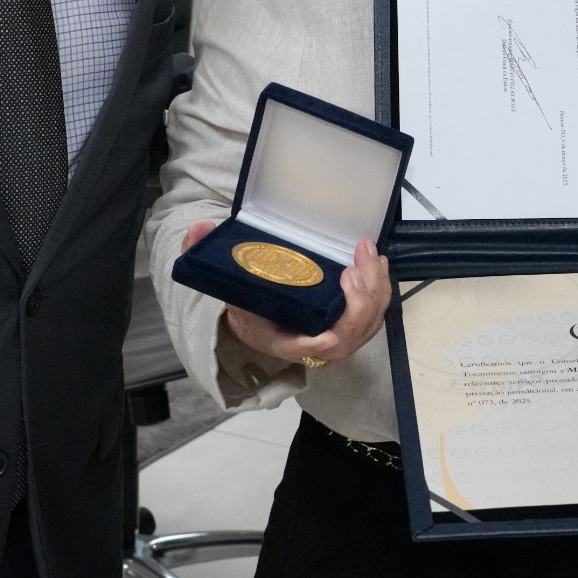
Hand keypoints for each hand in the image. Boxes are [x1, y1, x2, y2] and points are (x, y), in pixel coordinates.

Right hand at [183, 222, 391, 368]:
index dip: (328, 334)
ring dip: (375, 290)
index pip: (312, 346)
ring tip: (369, 254)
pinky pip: (373, 316)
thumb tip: (198, 230)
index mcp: (283, 342)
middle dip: (360, 299)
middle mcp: (314, 347)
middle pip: (349, 334)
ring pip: (367, 324)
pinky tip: (376, 263)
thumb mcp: (220, 283)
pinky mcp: (350, 329)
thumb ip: (202, 256)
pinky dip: (380, 291)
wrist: (256, 321)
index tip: (335, 312)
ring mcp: (336, 341)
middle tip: (355, 264)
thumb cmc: (244, 304)